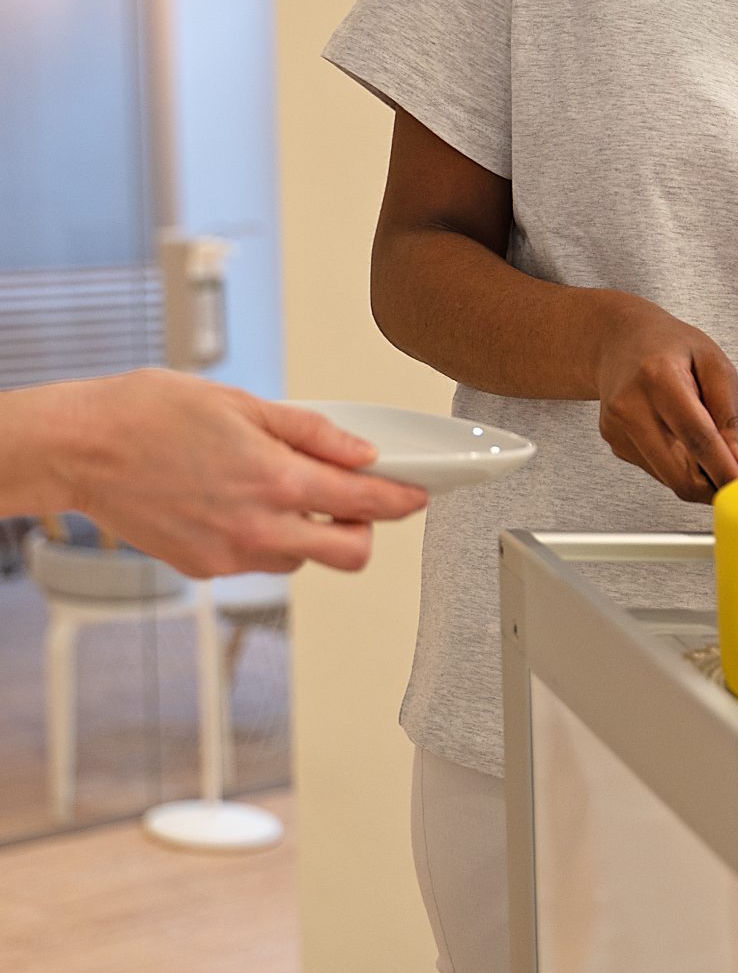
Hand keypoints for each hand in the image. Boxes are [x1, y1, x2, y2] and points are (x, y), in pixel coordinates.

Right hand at [43, 370, 428, 575]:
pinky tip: (239, 501)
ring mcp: (229, 555)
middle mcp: (257, 528)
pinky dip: (265, 537)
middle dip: (364, 529)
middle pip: (348, 554)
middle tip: (355, 498)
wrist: (84, 448)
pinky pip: (257, 561)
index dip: (402, 500)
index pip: (365, 504)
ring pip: (300, 559)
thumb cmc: (151, 414)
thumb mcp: (245, 404)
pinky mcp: (203, 568)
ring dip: (309, 532)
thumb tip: (361, 451)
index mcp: (275, 480)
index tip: (418, 495)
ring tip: (279, 487)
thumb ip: (312, 433)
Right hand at [588, 294, 737, 503]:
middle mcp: (630, 406)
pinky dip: (679, 466)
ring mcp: (616, 428)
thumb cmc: (672, 346)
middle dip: (714, 486)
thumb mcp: (715, 364)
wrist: (619, 339)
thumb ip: (731, 416)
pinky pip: (656, 471)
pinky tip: (681, 438)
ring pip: (669, 479)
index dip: (726, 471)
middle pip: (679, 473)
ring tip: (713, 449)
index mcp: (659, 378)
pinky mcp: (614, 443)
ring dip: (699, 477)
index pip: (698, 439)